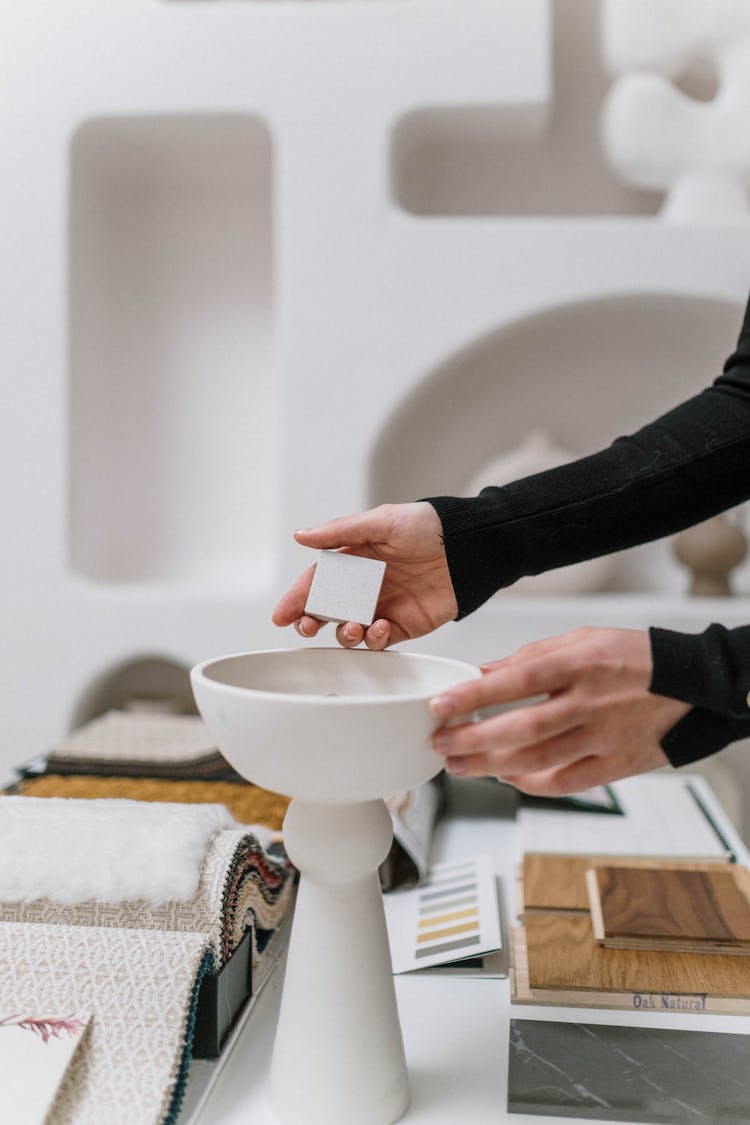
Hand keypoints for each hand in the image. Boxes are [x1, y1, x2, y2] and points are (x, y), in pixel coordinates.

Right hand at [272, 502, 457, 648]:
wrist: (468, 546)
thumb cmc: (427, 526)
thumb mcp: (380, 521)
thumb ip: (339, 532)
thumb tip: (300, 536)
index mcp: (354, 560)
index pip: (317, 583)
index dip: (297, 598)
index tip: (282, 615)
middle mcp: (365, 586)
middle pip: (327, 611)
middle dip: (311, 622)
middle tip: (308, 626)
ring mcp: (384, 606)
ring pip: (350, 631)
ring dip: (344, 633)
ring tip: (352, 625)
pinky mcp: (405, 624)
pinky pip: (381, 641)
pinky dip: (376, 639)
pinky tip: (381, 626)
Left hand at [429, 627, 690, 794]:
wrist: (694, 687)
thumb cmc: (635, 658)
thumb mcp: (582, 639)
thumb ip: (531, 657)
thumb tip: (485, 672)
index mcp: (579, 664)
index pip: (515, 681)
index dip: (473, 696)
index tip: (441, 705)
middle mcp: (589, 703)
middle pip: (521, 729)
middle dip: (472, 740)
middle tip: (441, 743)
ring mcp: (604, 738)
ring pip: (538, 761)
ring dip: (490, 766)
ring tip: (460, 764)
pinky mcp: (616, 765)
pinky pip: (565, 782)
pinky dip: (530, 783)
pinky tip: (506, 776)